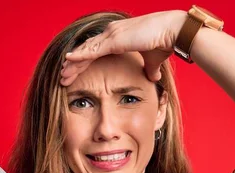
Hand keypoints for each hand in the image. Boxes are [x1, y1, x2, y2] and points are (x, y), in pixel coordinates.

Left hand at [60, 10, 185, 84]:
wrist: (172, 32)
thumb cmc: (165, 43)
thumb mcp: (153, 60)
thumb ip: (150, 69)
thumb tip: (153, 78)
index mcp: (118, 37)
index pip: (95, 51)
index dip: (84, 62)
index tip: (75, 73)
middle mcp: (111, 34)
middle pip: (86, 51)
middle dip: (74, 65)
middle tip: (63, 76)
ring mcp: (111, 35)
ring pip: (86, 51)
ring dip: (73, 63)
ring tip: (62, 74)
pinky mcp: (113, 40)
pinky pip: (91, 50)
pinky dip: (79, 56)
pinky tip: (68, 61)